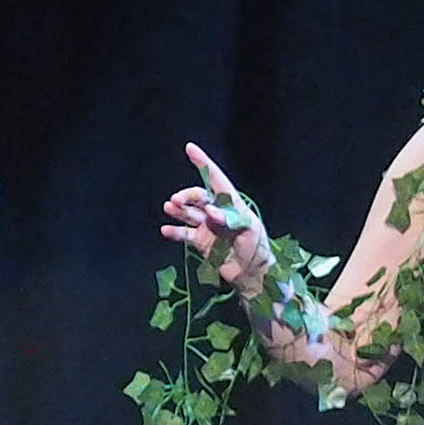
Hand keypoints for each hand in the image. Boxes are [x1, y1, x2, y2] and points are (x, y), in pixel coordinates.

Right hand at [160, 142, 272, 294]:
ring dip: (178, 209)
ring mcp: (208, 227)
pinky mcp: (201, 242)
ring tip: (170, 207)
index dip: (204, 164)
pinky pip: (184, 233)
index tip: (191, 149)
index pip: (217, 180)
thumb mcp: (250, 231)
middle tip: (177, 201)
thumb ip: (230, 218)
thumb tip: (210, 211)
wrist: (253, 275)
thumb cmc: (257, 250)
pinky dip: (174, 231)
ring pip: (189, 213)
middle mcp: (218, 214)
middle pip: (199, 197)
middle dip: (187, 196)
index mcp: (233, 206)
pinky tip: (166, 230)